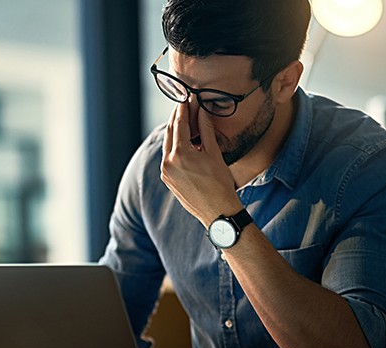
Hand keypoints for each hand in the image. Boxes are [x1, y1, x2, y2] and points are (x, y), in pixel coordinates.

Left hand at [160, 103, 242, 226]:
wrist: (218, 212)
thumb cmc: (220, 184)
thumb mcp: (214, 153)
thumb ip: (206, 129)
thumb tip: (201, 111)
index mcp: (180, 154)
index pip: (179, 123)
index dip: (183, 109)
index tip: (186, 98)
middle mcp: (168, 162)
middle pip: (170, 132)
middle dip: (177, 118)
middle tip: (183, 105)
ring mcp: (165, 172)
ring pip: (168, 145)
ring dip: (175, 132)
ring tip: (185, 121)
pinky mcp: (167, 180)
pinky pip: (168, 157)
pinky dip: (174, 147)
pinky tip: (184, 142)